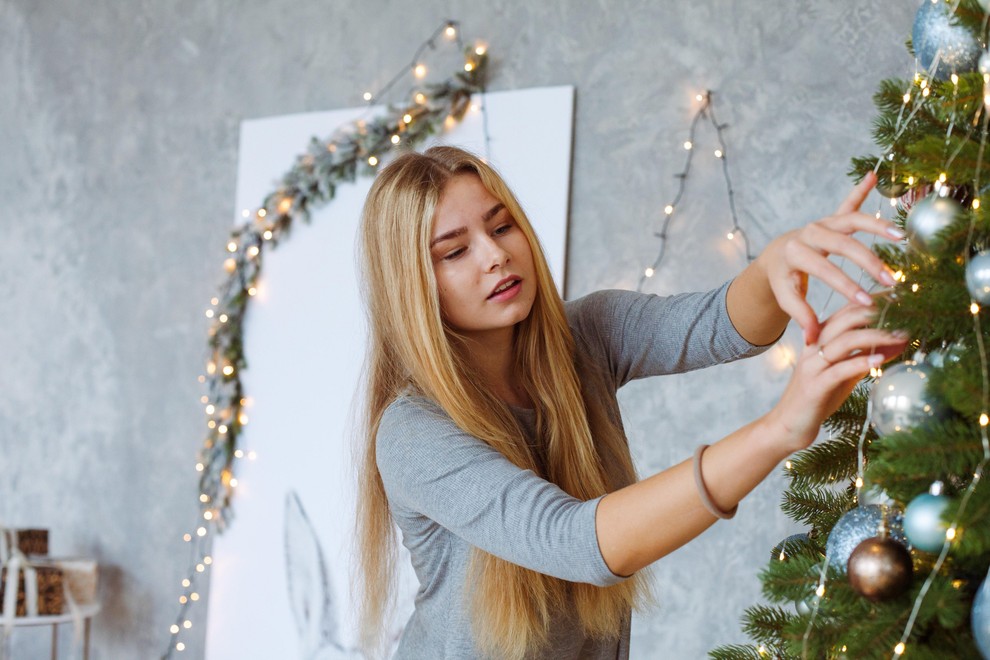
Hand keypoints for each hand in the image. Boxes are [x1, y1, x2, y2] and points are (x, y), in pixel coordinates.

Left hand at [758, 171, 904, 345]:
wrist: (776, 257)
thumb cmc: (783, 281)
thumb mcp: (785, 298)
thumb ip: (800, 315)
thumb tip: (813, 339)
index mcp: (795, 253)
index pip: (823, 269)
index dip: (845, 285)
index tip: (867, 302)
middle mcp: (809, 233)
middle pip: (842, 244)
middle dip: (868, 262)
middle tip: (890, 281)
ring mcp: (822, 223)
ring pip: (851, 220)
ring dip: (877, 226)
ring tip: (901, 237)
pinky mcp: (832, 218)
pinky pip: (848, 203)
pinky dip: (859, 190)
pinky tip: (872, 176)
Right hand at [765, 301, 908, 452]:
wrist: (788, 425)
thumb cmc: (818, 397)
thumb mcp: (846, 373)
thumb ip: (866, 356)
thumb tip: (897, 343)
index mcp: (819, 339)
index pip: (846, 312)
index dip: (872, 303)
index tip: (899, 298)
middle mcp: (814, 347)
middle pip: (845, 320)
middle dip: (876, 313)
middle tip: (905, 311)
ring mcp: (813, 366)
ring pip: (844, 341)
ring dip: (875, 335)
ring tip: (900, 335)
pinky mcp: (815, 386)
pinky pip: (839, 369)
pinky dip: (861, 361)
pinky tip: (880, 359)